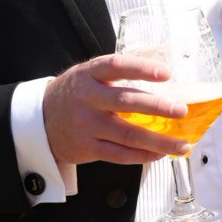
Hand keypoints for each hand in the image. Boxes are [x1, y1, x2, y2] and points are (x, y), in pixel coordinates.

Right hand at [42, 53, 190, 165]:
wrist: (40, 120)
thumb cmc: (76, 93)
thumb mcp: (90, 74)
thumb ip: (118, 74)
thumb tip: (162, 77)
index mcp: (90, 74)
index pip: (117, 66)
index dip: (142, 68)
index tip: (166, 73)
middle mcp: (88, 98)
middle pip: (126, 101)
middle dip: (157, 107)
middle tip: (181, 111)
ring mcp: (86, 125)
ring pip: (127, 134)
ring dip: (158, 140)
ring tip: (181, 143)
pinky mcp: (87, 148)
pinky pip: (119, 154)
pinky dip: (142, 155)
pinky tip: (159, 154)